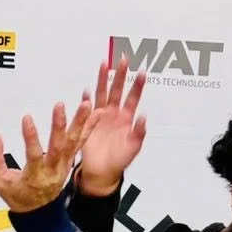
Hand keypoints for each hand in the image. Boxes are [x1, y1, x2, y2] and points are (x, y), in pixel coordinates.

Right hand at [0, 96, 95, 214]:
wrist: (39, 213)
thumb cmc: (19, 196)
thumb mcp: (0, 183)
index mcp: (35, 176)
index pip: (33, 155)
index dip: (30, 137)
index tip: (27, 118)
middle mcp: (52, 170)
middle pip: (58, 146)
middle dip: (59, 125)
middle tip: (59, 105)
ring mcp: (63, 166)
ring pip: (73, 143)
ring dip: (80, 122)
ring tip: (85, 104)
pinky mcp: (70, 161)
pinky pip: (81, 143)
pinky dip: (89, 127)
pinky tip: (97, 112)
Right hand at [76, 58, 145, 197]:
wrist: (102, 172)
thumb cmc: (118, 161)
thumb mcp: (133, 148)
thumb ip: (139, 133)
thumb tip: (144, 117)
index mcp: (126, 118)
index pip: (133, 97)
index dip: (137, 85)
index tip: (142, 71)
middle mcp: (114, 114)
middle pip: (117, 89)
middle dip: (120, 74)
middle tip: (124, 59)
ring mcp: (101, 116)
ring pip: (102, 93)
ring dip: (103, 79)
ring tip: (104, 64)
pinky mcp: (89, 122)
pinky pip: (87, 107)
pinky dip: (87, 99)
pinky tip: (87, 91)